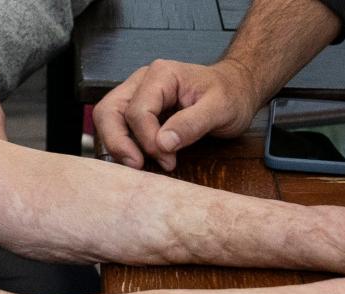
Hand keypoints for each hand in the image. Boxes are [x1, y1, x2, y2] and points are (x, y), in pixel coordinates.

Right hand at [93, 59, 259, 170]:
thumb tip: (163, 143)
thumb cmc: (231, 95)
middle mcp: (143, 81)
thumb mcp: (220, 109)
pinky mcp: (140, 110)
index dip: (148, 139)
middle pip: (109, 110)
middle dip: (118, 142)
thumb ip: (192, 124)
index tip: (168, 160)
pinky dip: (124, 144)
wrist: (237, 89)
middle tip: (136, 167)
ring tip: (139, 166)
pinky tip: (141, 159)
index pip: (138, 110)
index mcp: (162, 75)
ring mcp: (138, 94)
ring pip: (108, 118)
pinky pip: (120, 126)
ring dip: (118, 145)